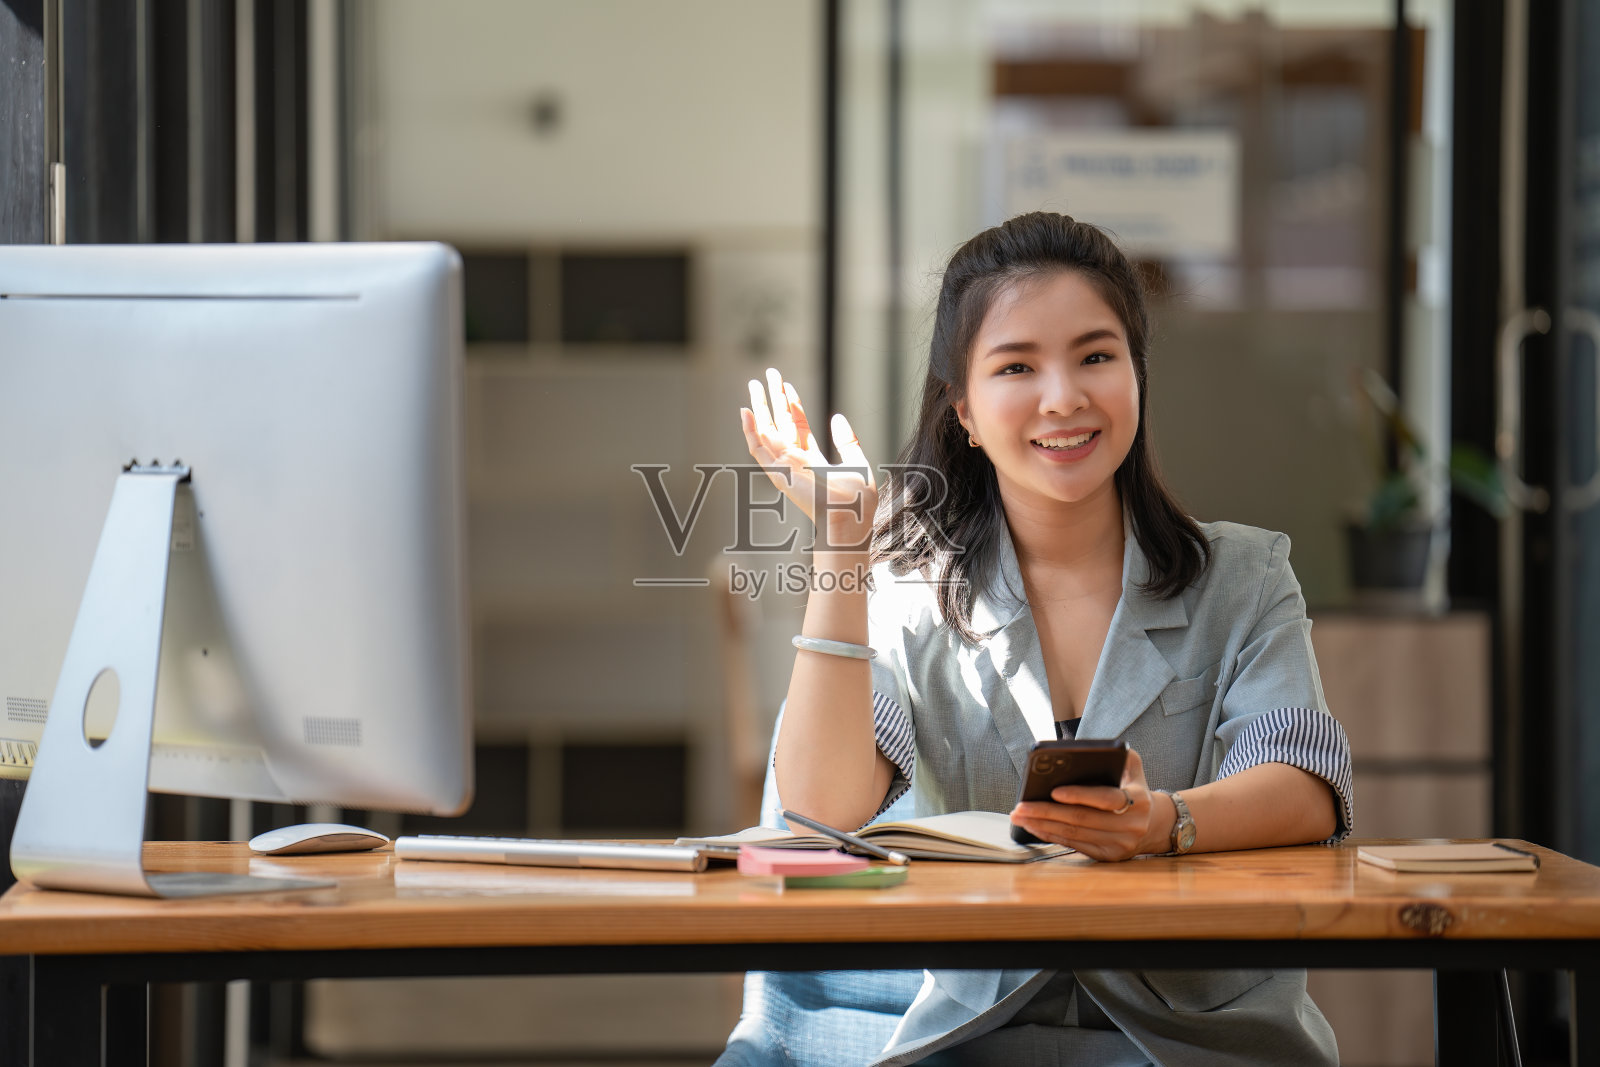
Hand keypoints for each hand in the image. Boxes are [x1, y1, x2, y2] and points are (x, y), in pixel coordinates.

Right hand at [741, 367, 876, 550]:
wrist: (850, 520)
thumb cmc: (857, 502)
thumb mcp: (857, 463)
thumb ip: (847, 441)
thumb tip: (837, 417)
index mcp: (813, 460)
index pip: (798, 426)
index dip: (792, 404)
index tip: (788, 384)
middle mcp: (796, 462)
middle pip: (780, 424)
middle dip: (774, 398)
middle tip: (768, 374)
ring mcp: (785, 467)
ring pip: (766, 431)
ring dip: (760, 407)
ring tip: (754, 384)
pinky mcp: (778, 473)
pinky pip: (758, 450)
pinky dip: (750, 431)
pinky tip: (745, 411)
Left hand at [1009, 747, 1160, 861]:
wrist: (1152, 823)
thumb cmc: (1131, 787)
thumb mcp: (1132, 766)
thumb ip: (1115, 753)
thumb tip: (1081, 752)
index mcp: (1138, 800)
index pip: (1106, 798)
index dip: (1079, 795)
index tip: (1053, 791)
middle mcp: (1131, 826)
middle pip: (1082, 819)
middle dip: (1046, 812)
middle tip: (1020, 806)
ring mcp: (1120, 844)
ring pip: (1074, 834)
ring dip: (1042, 825)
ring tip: (1020, 815)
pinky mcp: (1108, 856)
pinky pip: (1074, 845)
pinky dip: (1050, 836)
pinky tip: (1033, 826)